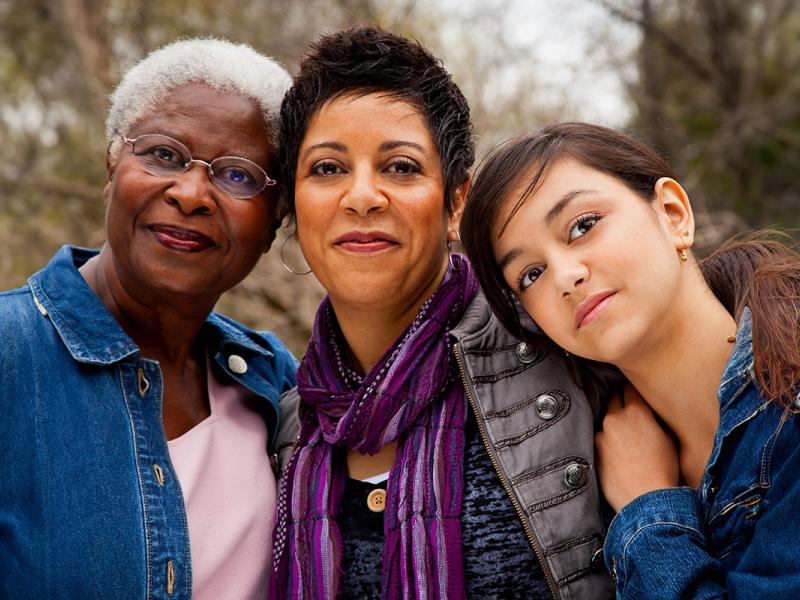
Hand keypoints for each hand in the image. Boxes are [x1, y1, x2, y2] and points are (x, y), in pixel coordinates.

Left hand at [595, 384, 678, 511]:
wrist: (647, 498)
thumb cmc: (665, 469)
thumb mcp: (670, 438)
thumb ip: (655, 419)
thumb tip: (650, 411)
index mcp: (637, 411)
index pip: (630, 388)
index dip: (635, 391)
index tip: (638, 396)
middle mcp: (615, 417)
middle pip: (614, 398)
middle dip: (622, 401)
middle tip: (631, 412)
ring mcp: (601, 434)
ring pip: (606, 419)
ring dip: (614, 423)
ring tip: (626, 437)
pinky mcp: (594, 450)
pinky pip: (600, 438)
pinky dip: (607, 440)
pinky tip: (617, 452)